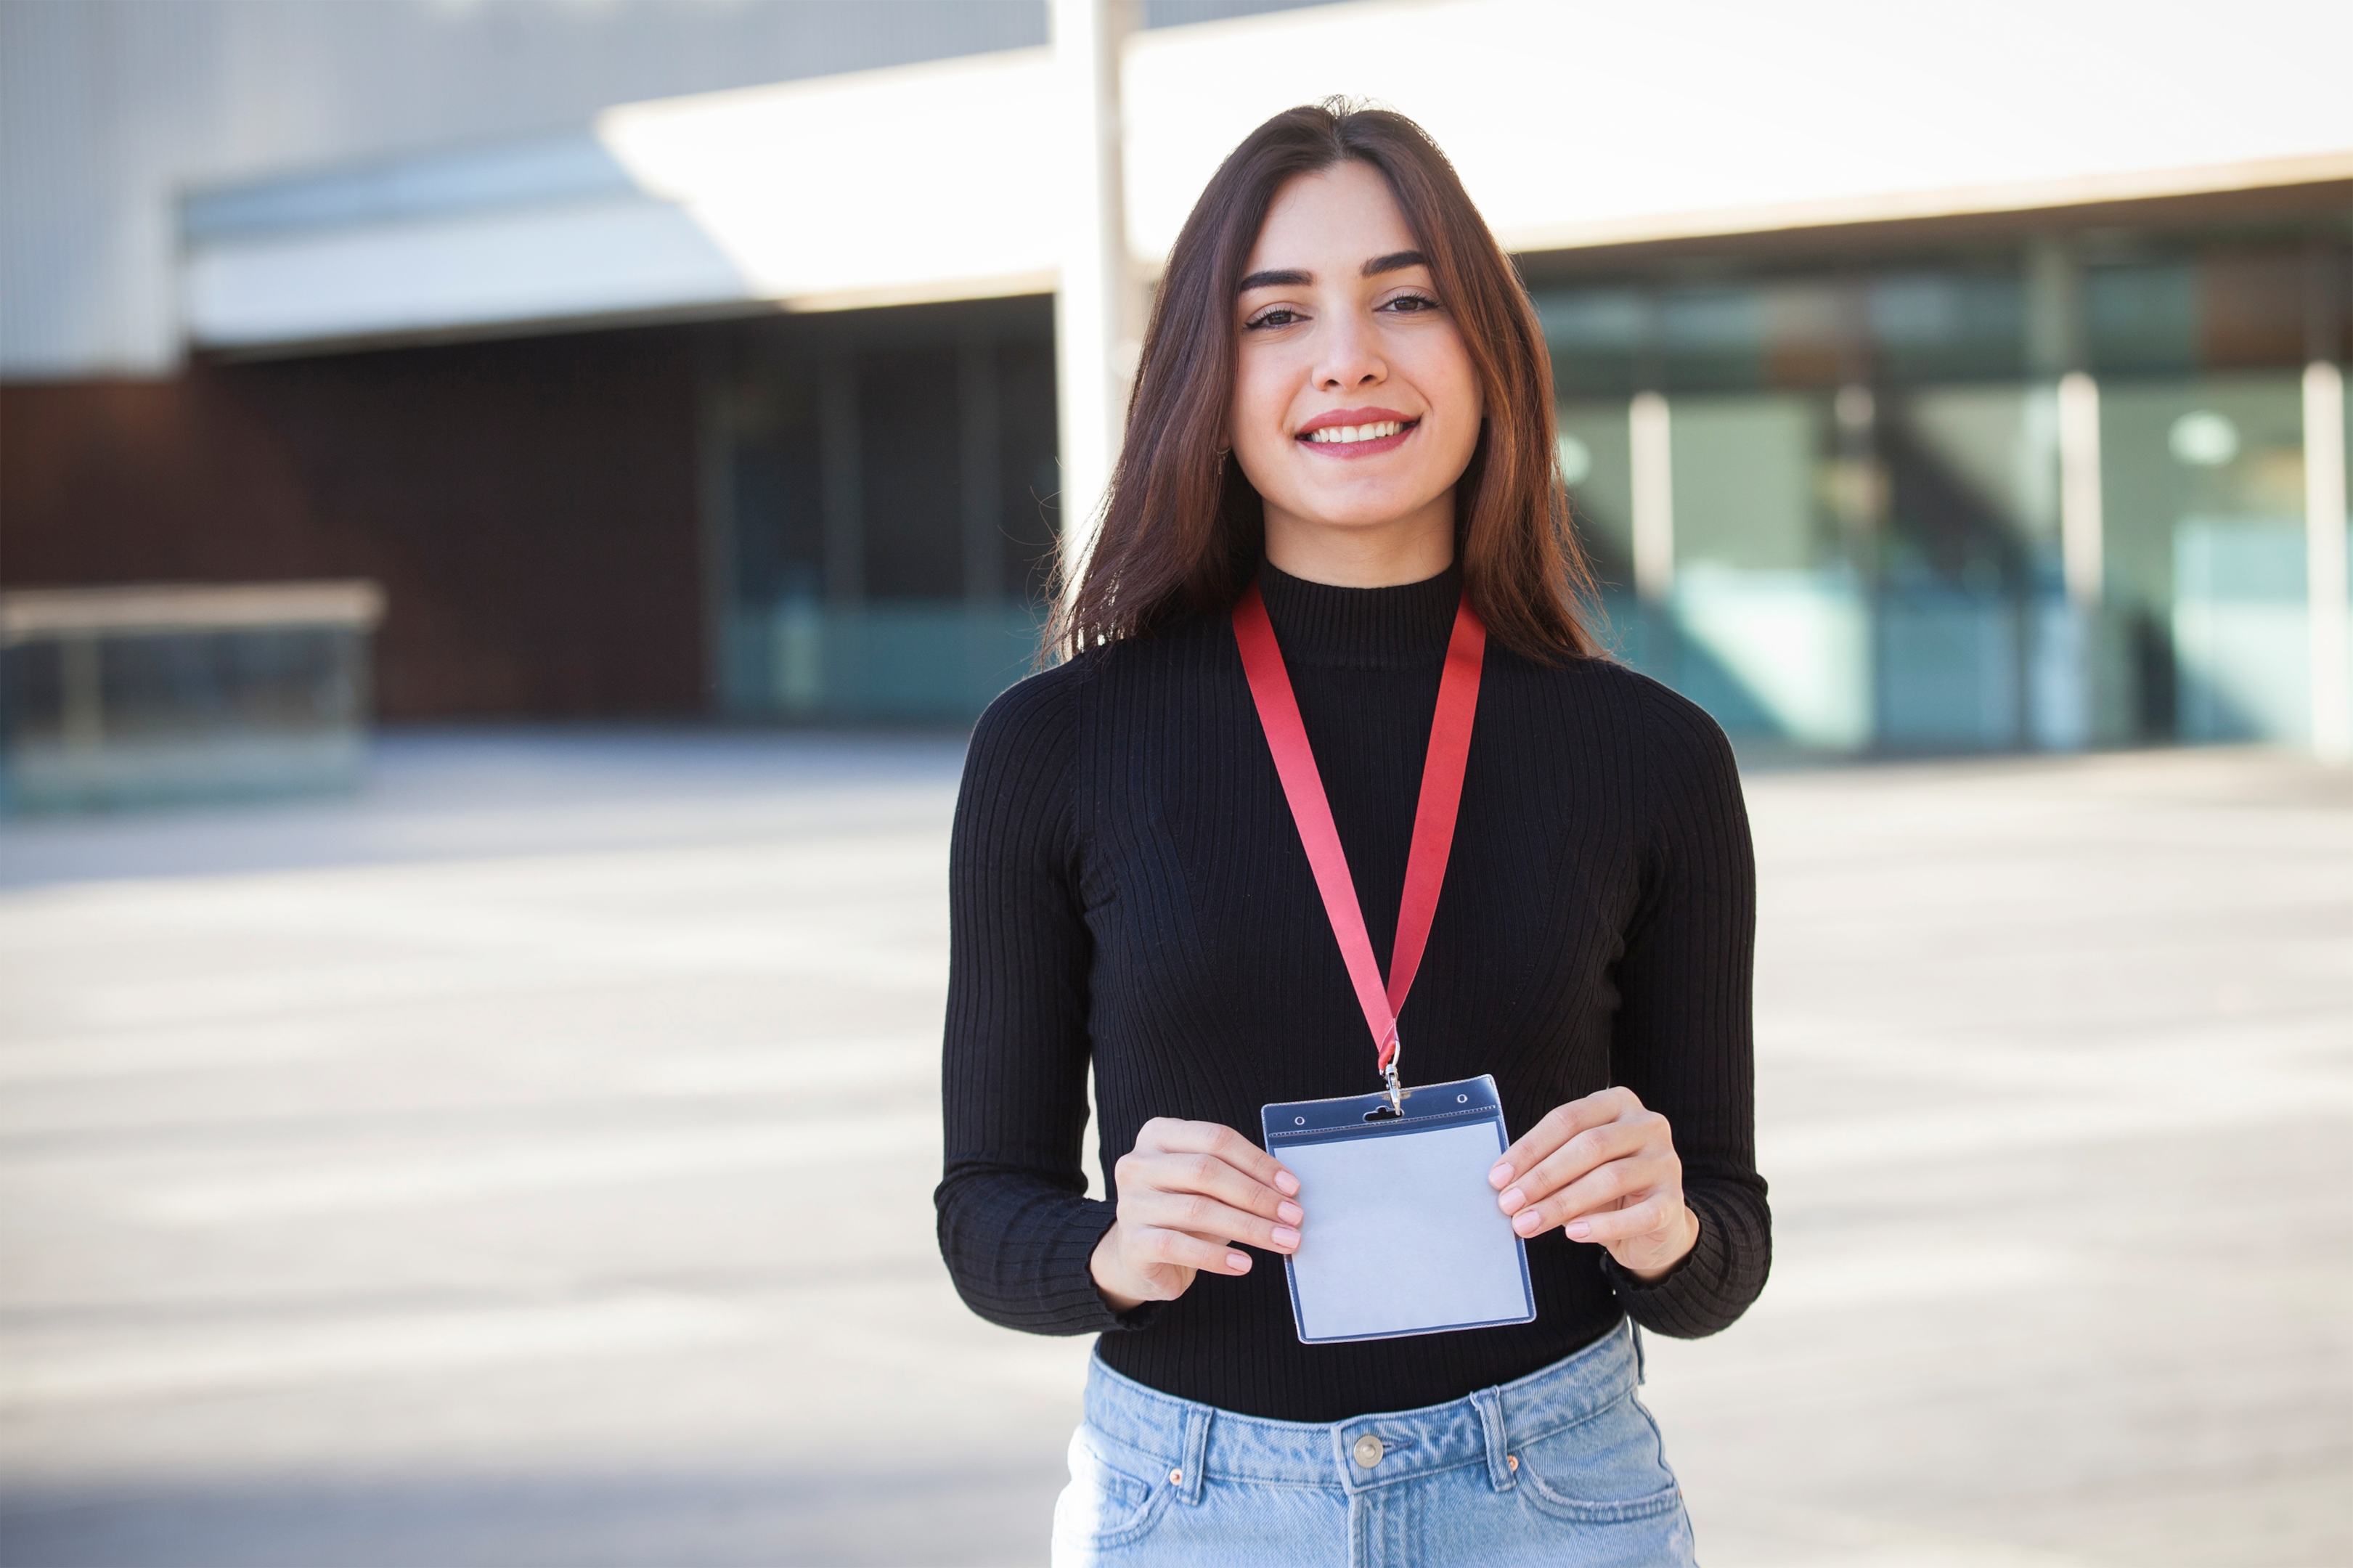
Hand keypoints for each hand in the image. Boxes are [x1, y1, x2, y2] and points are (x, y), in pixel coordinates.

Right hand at [1090, 1118, 1301, 1312]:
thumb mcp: (1207, 1188)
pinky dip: (1216, 1256)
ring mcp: (1131, 1203)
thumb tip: (1287, 1191)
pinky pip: (1179, 1246)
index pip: (1215, 1138)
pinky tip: (1243, 1263)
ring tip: (1281, 1241)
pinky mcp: (1132, 1243)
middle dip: (1256, 1195)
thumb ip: (1237, 1179)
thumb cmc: (1183, 1214)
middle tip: (1292, 1216)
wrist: (1139, 1258)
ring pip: (1197, 1210)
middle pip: (1206, 1171)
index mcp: (1159, 1136)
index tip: (1291, 1186)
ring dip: (1248, 1227)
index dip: (1258, 1162)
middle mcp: (1138, 1164)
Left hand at [1488, 1087, 1697, 1281]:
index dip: (1529, 1148)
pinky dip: (1603, 1225)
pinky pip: (1638, 1214)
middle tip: (1508, 1204)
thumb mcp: (1576, 1166)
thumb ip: (1548, 1164)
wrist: (1653, 1225)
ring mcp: (1665, 1162)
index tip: (1498, 1177)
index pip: (1567, 1119)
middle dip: (1542, 1177)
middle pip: (1589, 1146)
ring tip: (1527, 1224)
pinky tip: (1573, 1233)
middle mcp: (1647, 1125)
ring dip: (1562, 1203)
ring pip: (1610, 1178)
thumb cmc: (1604, 1187)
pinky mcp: (1674, 1201)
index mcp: (1617, 1103)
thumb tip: (1504, 1184)